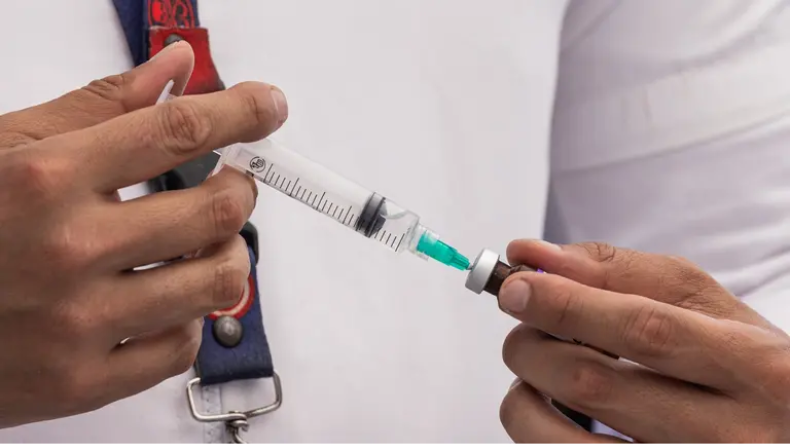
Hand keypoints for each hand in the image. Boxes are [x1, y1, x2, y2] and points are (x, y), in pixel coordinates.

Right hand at [0, 41, 287, 426]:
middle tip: (231, 184)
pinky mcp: (81, 383)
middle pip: (215, 209)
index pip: (179, 130)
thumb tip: (172, 67)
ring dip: (227, 255)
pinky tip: (166, 298)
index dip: (241, 112)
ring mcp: (77, 323)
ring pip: (216, 282)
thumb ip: (95, 108)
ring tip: (204, 243)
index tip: (268, 106)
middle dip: (240, 189)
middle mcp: (68, 249)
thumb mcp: (2, 148)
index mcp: (45, 178)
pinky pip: (181, 346)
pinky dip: (189, 317)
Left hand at [497, 240, 789, 441]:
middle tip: (523, 329)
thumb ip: (622, 272)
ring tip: (534, 375)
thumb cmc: (742, 365)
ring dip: (524, 399)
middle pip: (595, 384)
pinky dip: (537, 434)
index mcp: (754, 367)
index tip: (516, 286)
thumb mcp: (707, 308)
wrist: (782, 431)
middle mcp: (732, 434)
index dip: (566, 304)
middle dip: (533, 346)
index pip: (643, 330)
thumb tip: (534, 255)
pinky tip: (551, 412)